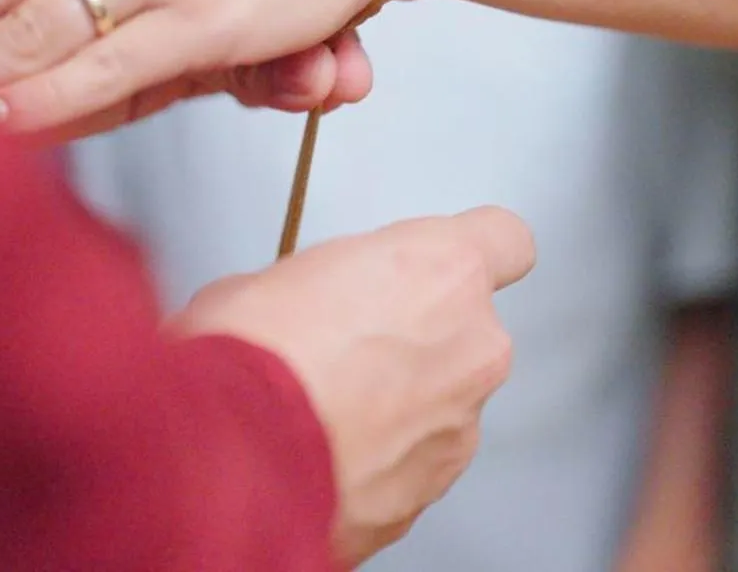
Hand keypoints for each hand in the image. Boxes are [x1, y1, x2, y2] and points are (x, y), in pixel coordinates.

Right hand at [173, 207, 536, 567]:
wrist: (232, 463)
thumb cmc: (249, 357)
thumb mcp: (271, 277)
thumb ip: (324, 286)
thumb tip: (301, 310)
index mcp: (443, 270)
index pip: (505, 241)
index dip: (467, 254)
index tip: (433, 266)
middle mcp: (471, 347)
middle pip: (468, 331)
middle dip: (416, 340)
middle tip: (343, 346)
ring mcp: (458, 428)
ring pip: (443, 405)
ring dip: (397, 406)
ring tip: (320, 413)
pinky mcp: (429, 495)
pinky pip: (411, 465)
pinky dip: (377, 463)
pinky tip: (318, 458)